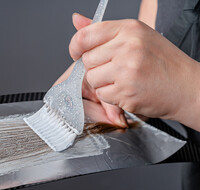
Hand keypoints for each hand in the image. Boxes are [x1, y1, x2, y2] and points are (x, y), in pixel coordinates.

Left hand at [69, 15, 199, 129]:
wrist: (186, 87)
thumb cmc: (162, 62)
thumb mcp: (136, 36)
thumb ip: (103, 31)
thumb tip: (76, 20)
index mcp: (129, 29)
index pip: (85, 35)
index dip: (75, 46)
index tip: (76, 53)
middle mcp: (127, 46)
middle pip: (87, 60)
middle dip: (96, 68)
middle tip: (115, 70)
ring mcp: (127, 70)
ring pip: (92, 79)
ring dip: (102, 83)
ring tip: (123, 80)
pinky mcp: (126, 92)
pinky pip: (102, 95)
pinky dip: (111, 96)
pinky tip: (127, 90)